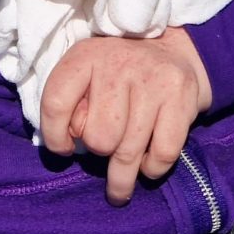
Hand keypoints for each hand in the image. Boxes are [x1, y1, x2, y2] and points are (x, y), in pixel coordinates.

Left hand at [40, 28, 211, 205]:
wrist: (171, 50)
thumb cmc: (117, 72)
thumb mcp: (86, 73)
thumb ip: (70, 103)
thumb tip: (70, 140)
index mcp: (85, 55)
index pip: (56, 102)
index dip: (54, 135)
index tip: (64, 149)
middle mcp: (118, 64)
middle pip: (98, 138)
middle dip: (100, 149)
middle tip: (106, 144)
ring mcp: (152, 80)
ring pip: (127, 152)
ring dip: (122, 175)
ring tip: (119, 184)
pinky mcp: (179, 98)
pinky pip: (161, 155)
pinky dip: (152, 168)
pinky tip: (147, 163)